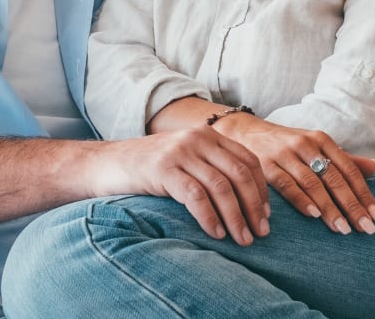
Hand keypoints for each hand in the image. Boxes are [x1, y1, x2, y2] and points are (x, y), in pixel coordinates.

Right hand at [89, 127, 270, 245]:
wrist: (107, 164)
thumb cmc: (149, 168)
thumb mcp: (185, 160)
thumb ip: (211, 168)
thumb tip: (248, 202)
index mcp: (207, 135)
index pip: (248, 160)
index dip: (261, 190)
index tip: (267, 216)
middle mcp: (197, 139)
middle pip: (239, 173)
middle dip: (254, 206)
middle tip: (261, 233)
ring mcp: (179, 152)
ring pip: (221, 186)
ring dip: (236, 217)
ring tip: (243, 240)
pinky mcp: (162, 169)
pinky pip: (195, 195)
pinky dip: (210, 217)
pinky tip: (216, 233)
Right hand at [214, 114, 374, 234]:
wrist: (245, 132)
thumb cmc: (287, 144)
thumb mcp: (316, 145)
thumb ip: (345, 158)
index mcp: (321, 139)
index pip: (348, 169)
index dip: (363, 193)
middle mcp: (305, 144)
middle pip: (333, 178)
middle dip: (351, 205)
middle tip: (366, 228)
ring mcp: (284, 154)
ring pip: (312, 183)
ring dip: (329, 208)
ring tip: (343, 229)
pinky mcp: (265, 165)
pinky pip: (286, 184)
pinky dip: (301, 200)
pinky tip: (313, 215)